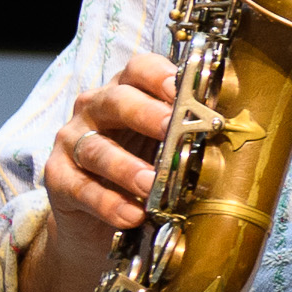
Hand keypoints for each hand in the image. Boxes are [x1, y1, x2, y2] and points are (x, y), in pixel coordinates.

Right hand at [37, 52, 180, 259]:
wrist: (99, 222)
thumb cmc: (144, 168)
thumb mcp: (168, 146)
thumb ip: (190, 134)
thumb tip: (233, 130)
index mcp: (127, 91)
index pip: (139, 69)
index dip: (159, 75)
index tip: (182, 89)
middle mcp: (95, 109)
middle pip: (116, 101)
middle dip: (145, 113)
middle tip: (170, 129)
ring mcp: (72, 141)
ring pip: (97, 148)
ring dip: (127, 168)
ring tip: (152, 184)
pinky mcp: (58, 177)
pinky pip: (81, 187)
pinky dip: (107, 203)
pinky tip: (131, 215)